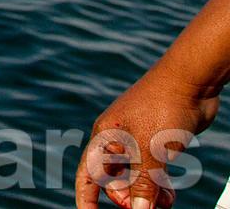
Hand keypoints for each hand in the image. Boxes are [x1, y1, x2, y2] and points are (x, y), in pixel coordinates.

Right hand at [76, 68, 217, 207]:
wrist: (190, 82)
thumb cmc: (163, 108)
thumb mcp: (152, 150)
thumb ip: (144, 182)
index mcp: (105, 137)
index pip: (89, 174)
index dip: (87, 198)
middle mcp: (117, 141)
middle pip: (114, 181)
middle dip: (129, 199)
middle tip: (151, 207)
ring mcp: (137, 142)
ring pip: (135, 179)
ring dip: (148, 195)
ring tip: (166, 203)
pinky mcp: (157, 143)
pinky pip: (152, 173)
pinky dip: (159, 187)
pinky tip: (171, 195)